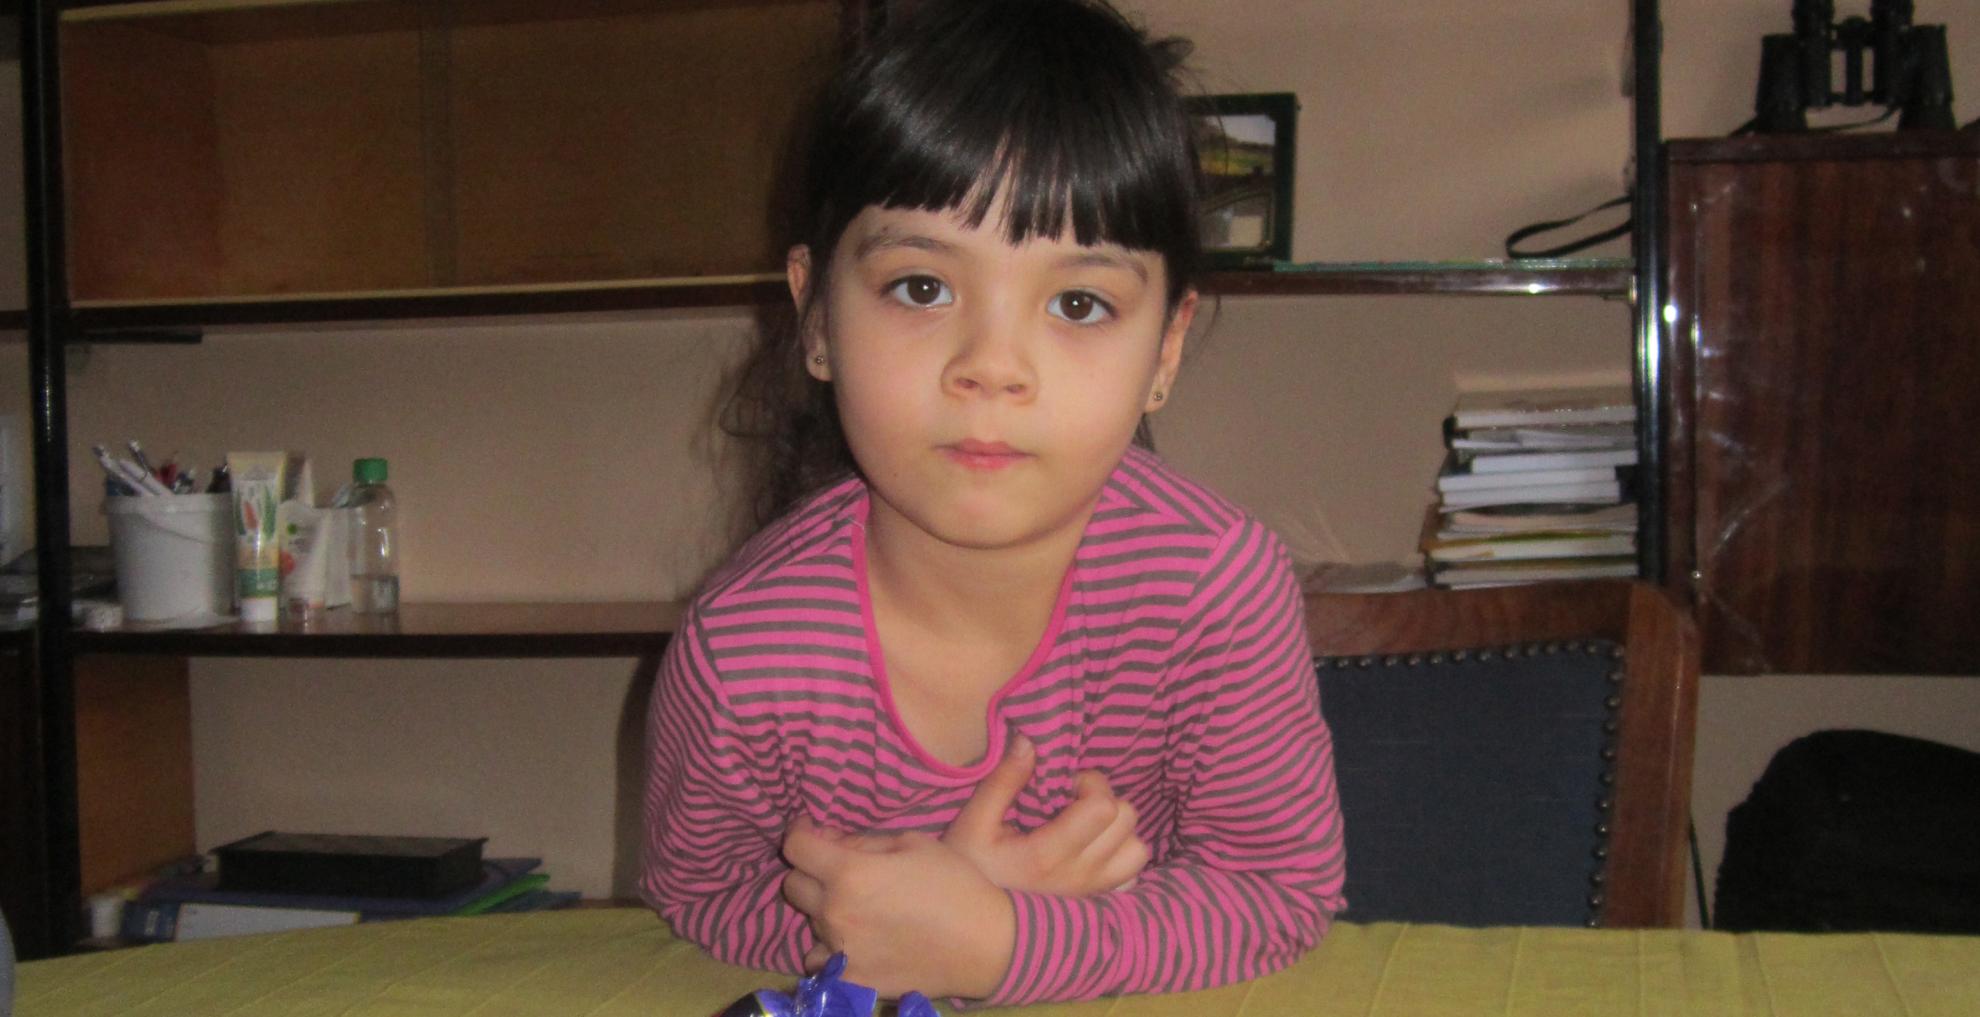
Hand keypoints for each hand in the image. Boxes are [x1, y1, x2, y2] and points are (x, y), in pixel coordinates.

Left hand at [781, 816, 1013, 999]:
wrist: (984, 945)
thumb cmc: (954, 884)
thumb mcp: (913, 843)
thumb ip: (863, 841)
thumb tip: (831, 842)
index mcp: (850, 873)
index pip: (795, 847)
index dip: (801, 832)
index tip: (813, 832)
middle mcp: (835, 913)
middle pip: (792, 885)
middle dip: (811, 870)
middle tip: (840, 869)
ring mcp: (839, 951)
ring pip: (809, 922)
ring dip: (824, 909)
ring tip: (859, 907)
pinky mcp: (851, 980)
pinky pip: (819, 960)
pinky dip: (830, 948)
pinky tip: (857, 940)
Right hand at [943, 733, 1148, 896]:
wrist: (969, 924)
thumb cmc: (969, 868)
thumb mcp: (974, 822)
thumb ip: (1004, 780)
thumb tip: (1030, 741)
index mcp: (1048, 856)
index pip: (1104, 807)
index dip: (1091, 784)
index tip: (1065, 785)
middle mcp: (1079, 878)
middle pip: (1126, 821)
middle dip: (1104, 799)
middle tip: (1072, 802)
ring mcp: (1092, 895)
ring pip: (1137, 850)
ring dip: (1117, 830)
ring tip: (1086, 826)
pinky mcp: (1097, 906)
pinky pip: (1131, 877)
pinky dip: (1120, 859)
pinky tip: (1092, 853)